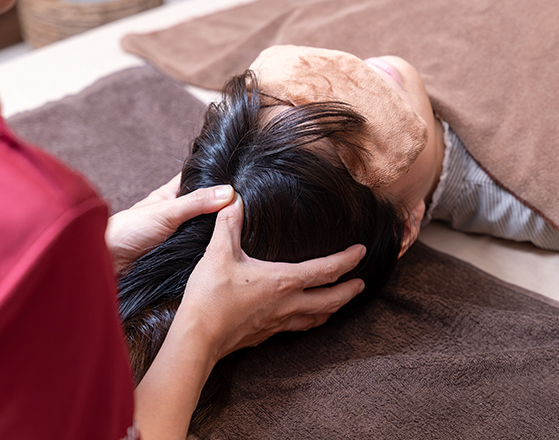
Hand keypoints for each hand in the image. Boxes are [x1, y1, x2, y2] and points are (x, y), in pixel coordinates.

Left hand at [105, 173, 234, 272]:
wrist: (112, 261)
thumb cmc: (129, 230)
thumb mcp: (167, 212)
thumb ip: (197, 202)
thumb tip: (229, 192)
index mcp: (172, 195)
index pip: (198, 178)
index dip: (216, 175)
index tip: (240, 175)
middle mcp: (178, 213)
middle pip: (207, 206)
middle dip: (224, 206)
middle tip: (250, 206)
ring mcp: (181, 233)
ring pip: (206, 228)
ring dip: (219, 229)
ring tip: (246, 226)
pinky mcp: (181, 253)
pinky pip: (202, 247)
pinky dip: (213, 246)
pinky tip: (228, 245)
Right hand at [134, 193, 365, 439]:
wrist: (197, 338)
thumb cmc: (210, 296)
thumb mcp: (218, 253)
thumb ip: (229, 224)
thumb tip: (233, 199)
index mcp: (283, 281)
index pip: (326, 270)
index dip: (347, 260)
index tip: (361, 252)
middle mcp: (287, 304)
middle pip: (330, 300)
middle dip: (349, 291)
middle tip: (361, 283)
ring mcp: (277, 323)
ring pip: (316, 318)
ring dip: (332, 309)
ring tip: (338, 304)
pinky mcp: (264, 335)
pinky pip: (295, 329)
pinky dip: (307, 321)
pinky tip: (301, 319)